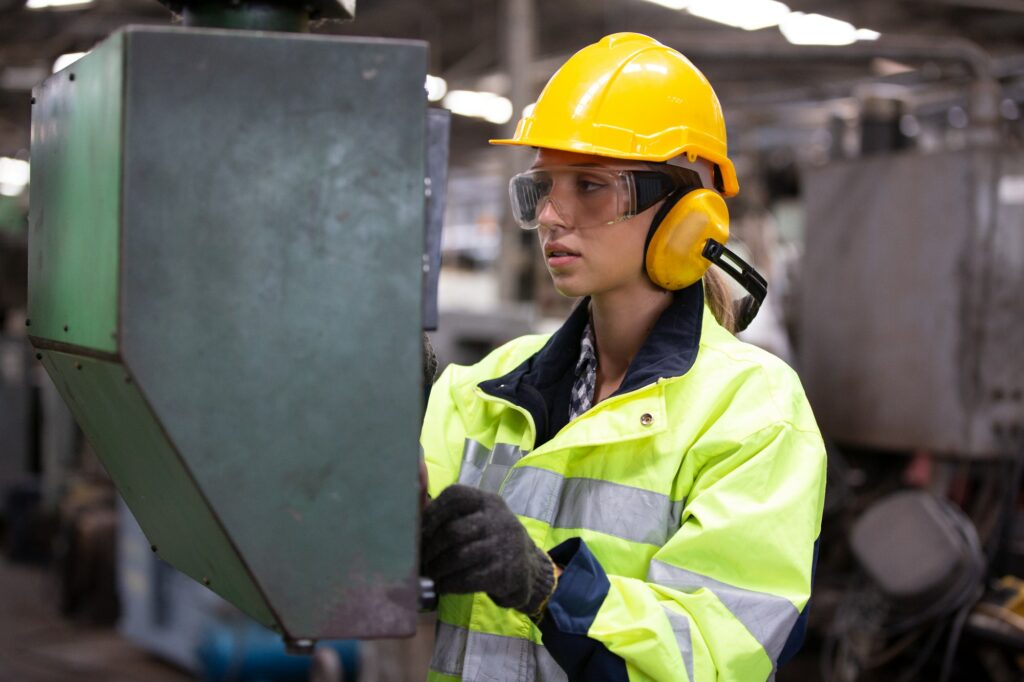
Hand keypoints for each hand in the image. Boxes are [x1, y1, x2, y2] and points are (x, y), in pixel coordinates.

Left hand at [421, 485, 555, 615]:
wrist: (528, 568)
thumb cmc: (491, 541)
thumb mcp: (479, 519)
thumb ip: (451, 515)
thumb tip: (410, 517)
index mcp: (487, 501)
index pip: (456, 496)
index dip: (432, 514)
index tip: (418, 532)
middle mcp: (498, 519)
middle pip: (453, 531)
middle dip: (430, 550)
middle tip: (421, 561)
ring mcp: (504, 546)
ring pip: (459, 557)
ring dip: (438, 569)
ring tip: (430, 575)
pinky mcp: (506, 572)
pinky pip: (469, 578)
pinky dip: (450, 584)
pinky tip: (444, 586)